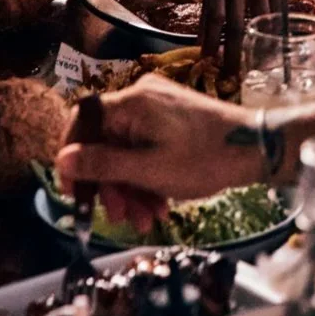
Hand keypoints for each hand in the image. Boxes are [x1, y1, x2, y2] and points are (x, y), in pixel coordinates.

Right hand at [57, 75, 252, 227]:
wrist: (253, 148)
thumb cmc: (202, 158)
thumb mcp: (147, 170)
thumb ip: (102, 165)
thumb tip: (60, 160)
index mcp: (132, 101)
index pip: (82, 119)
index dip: (72, 157)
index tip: (74, 193)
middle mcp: (142, 96)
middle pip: (106, 140)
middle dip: (110, 183)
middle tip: (119, 217)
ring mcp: (158, 106)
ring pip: (127, 149)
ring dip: (131, 187)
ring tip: (146, 219)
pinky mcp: (171, 118)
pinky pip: (145, 147)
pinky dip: (147, 176)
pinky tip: (158, 205)